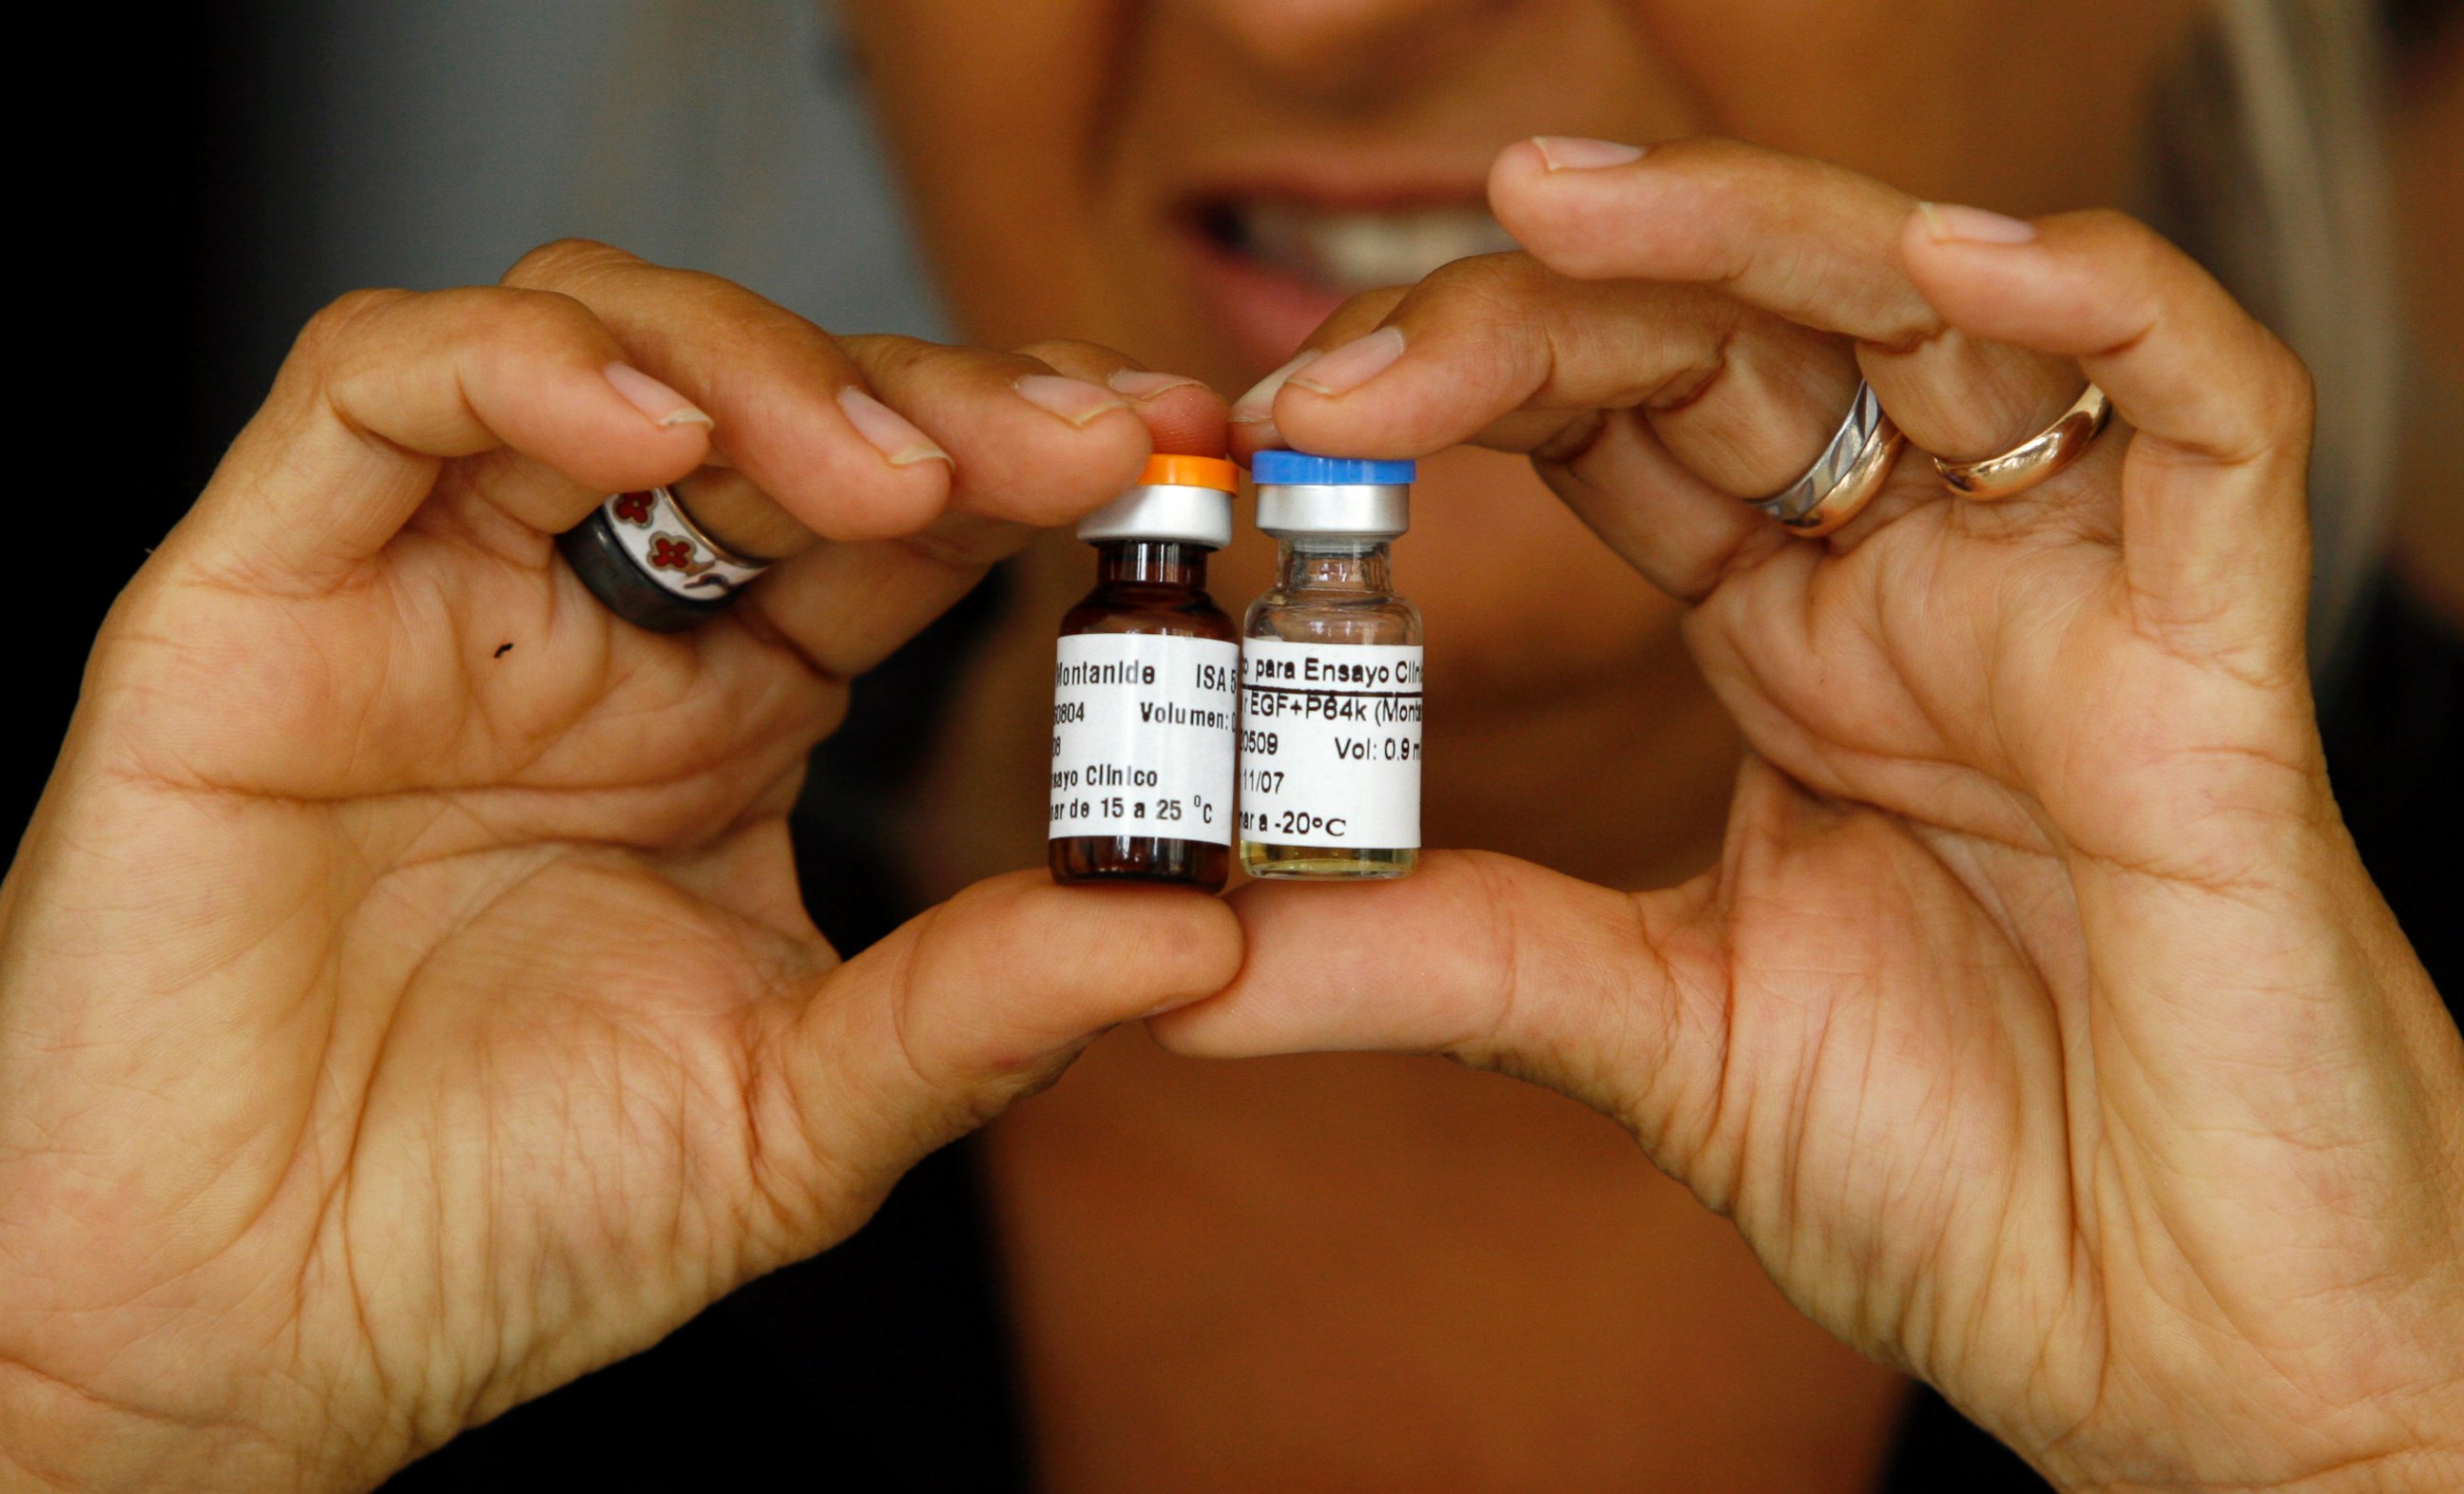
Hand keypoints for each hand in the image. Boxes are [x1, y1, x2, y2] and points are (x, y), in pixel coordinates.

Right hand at [0, 241, 1239, 1490]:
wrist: (250, 1336)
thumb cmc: (506, 1224)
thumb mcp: (800, 1114)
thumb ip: (986, 1011)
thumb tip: (1201, 932)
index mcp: (723, 718)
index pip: (896, 529)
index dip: (1028, 468)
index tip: (1170, 456)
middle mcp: (589, 632)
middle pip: (770, 410)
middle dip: (933, 400)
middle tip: (1072, 446)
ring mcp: (427, 598)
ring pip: (589, 344)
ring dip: (757, 366)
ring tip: (893, 466)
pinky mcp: (260, 596)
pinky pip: (371, 394)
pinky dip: (515, 368)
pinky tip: (653, 427)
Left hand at [1167, 140, 2463, 1490]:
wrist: (2181, 1351)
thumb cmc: (1962, 1183)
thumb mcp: (1655, 1035)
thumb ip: (1438, 962)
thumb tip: (1177, 962)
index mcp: (1791, 648)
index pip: (1622, 426)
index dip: (1465, 384)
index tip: (1295, 420)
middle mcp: (1920, 589)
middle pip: (1747, 340)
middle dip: (1552, 303)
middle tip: (1364, 347)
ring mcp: (2067, 605)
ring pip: (1950, 312)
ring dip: (1762, 228)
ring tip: (1562, 204)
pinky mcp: (2223, 662)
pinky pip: (2216, 416)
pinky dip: (2106, 309)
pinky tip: (1955, 260)